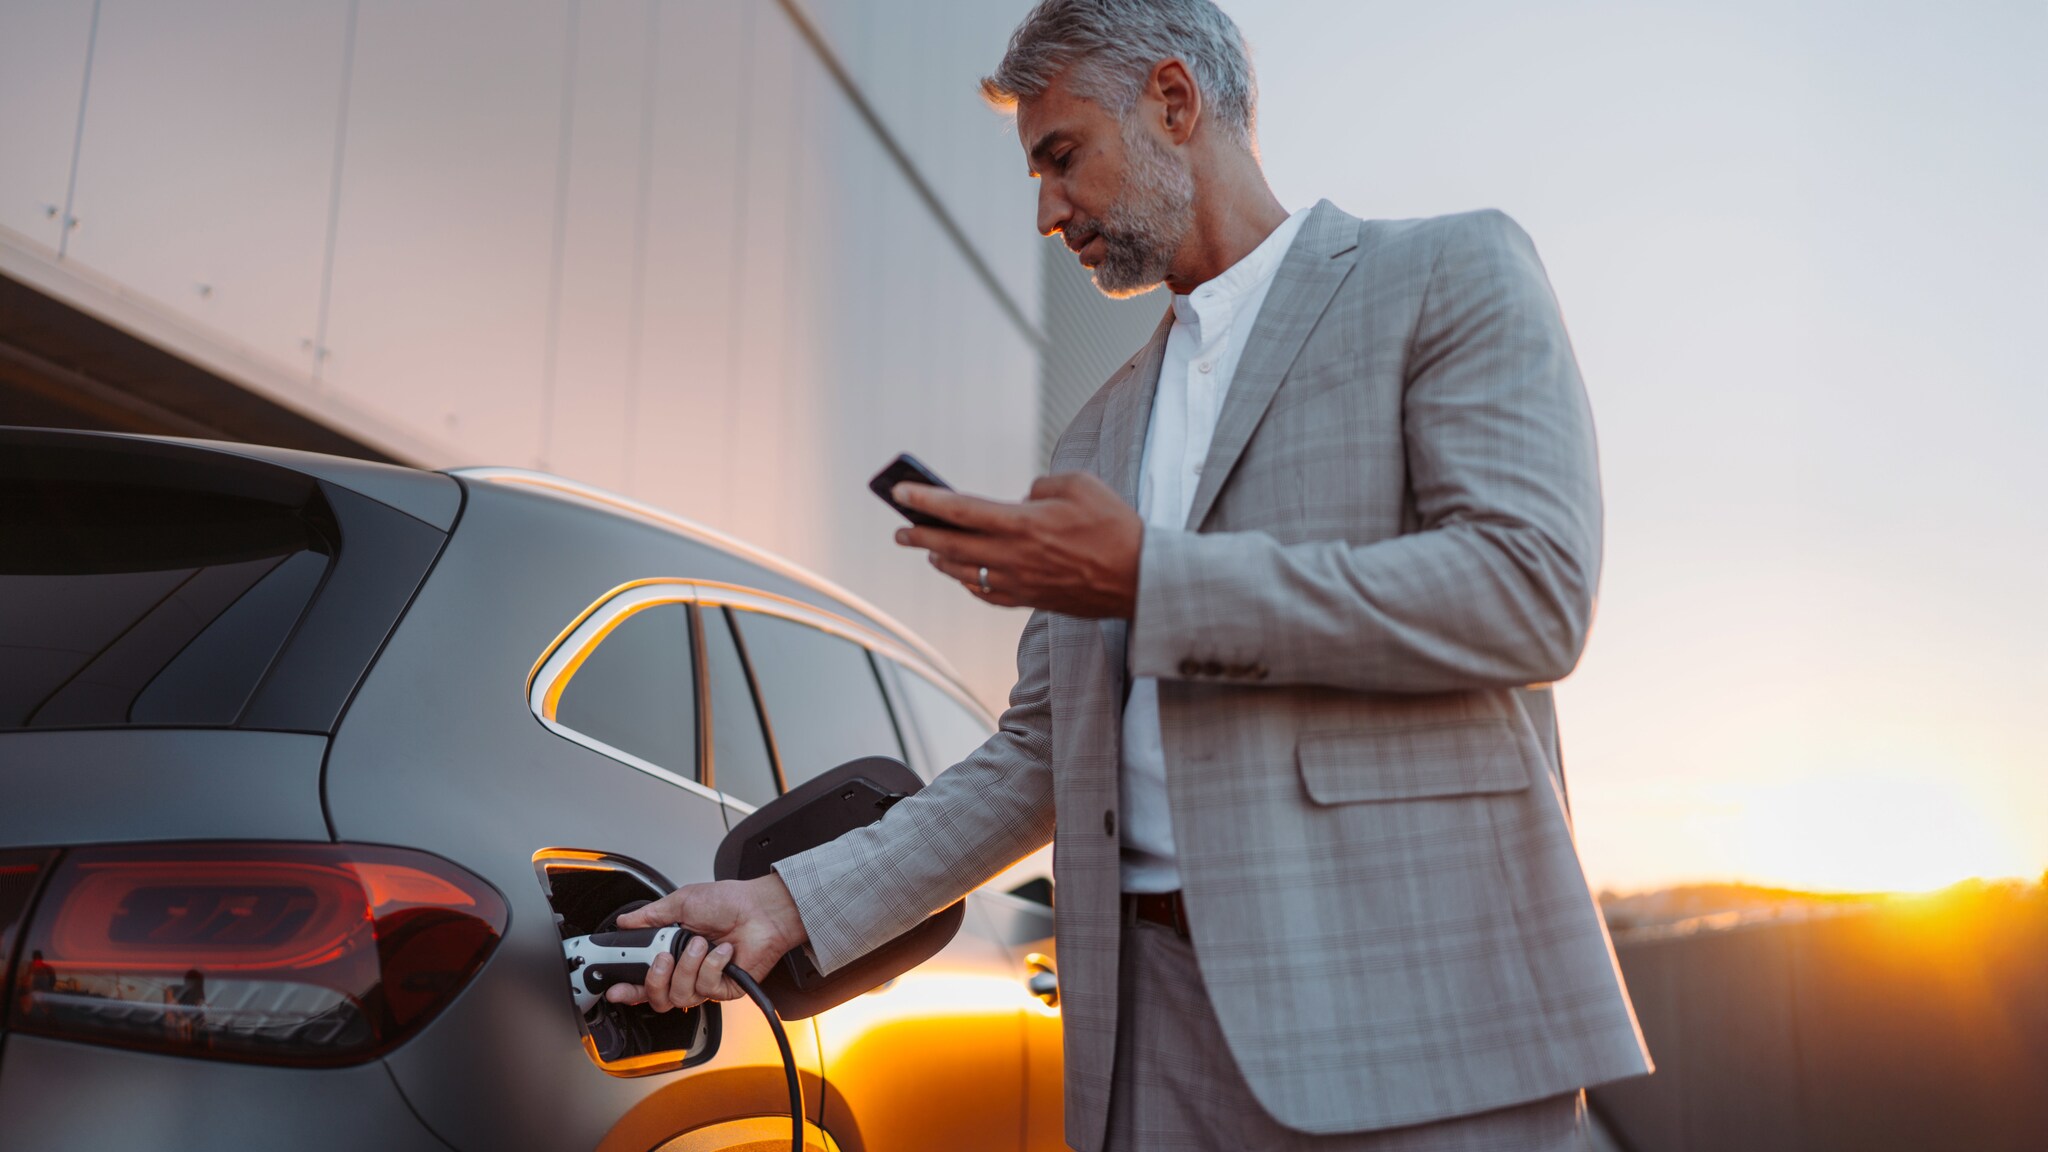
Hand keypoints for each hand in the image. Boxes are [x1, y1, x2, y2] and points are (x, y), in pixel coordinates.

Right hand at [602, 874, 807, 1012]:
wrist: (762, 908)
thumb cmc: (729, 902)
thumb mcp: (682, 902)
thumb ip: (651, 916)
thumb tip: (625, 921)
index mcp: (673, 951)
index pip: (645, 979)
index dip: (629, 988)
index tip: (616, 989)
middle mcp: (688, 969)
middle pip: (658, 997)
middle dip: (655, 980)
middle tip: (662, 958)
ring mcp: (706, 981)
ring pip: (680, 995)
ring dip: (688, 967)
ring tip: (700, 944)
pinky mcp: (725, 988)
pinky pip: (707, 988)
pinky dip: (712, 965)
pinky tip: (723, 951)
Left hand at [893, 472, 1141, 617]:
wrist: (1142, 579)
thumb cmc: (1116, 527)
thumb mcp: (1080, 485)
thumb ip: (1041, 487)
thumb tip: (1022, 499)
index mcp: (1024, 524)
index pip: (961, 510)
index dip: (925, 500)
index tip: (900, 493)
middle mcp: (1015, 556)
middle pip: (952, 546)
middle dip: (920, 536)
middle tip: (899, 531)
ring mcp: (1022, 583)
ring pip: (966, 573)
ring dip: (942, 560)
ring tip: (928, 551)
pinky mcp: (1033, 600)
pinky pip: (989, 594)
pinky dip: (970, 583)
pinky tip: (965, 576)